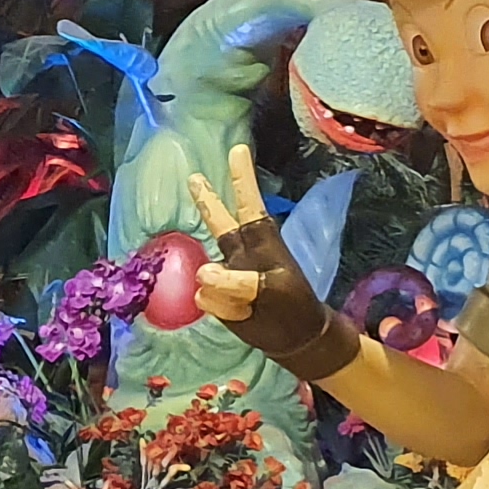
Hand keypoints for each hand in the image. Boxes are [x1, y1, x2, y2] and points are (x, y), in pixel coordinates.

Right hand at [185, 146, 358, 381]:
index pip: (248, 203)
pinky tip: (242, 313)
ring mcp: (224, 274)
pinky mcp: (213, 297)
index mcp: (260, 241)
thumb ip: (236, 281)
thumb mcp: (271, 290)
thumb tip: (203, 276)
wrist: (293, 338)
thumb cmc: (292, 304)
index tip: (237, 150)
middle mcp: (240, 252)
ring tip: (248, 303)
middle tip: (195, 177)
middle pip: (220, 222)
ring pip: (208, 272)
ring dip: (224, 286)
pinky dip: (224, 307)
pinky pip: (207, 298)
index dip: (242, 178)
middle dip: (207, 201)